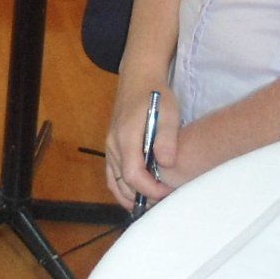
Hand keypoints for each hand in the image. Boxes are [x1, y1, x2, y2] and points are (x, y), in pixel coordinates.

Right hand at [104, 83, 176, 207]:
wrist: (138, 79)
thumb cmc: (156, 95)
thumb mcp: (169, 112)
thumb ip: (167, 138)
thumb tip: (166, 164)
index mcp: (126, 137)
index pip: (133, 175)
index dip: (151, 190)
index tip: (170, 192)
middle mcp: (113, 146)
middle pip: (123, 183)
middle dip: (144, 197)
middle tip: (167, 199)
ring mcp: (109, 148)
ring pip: (116, 182)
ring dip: (133, 197)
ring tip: (155, 201)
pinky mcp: (111, 148)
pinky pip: (112, 176)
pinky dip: (123, 190)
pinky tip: (138, 196)